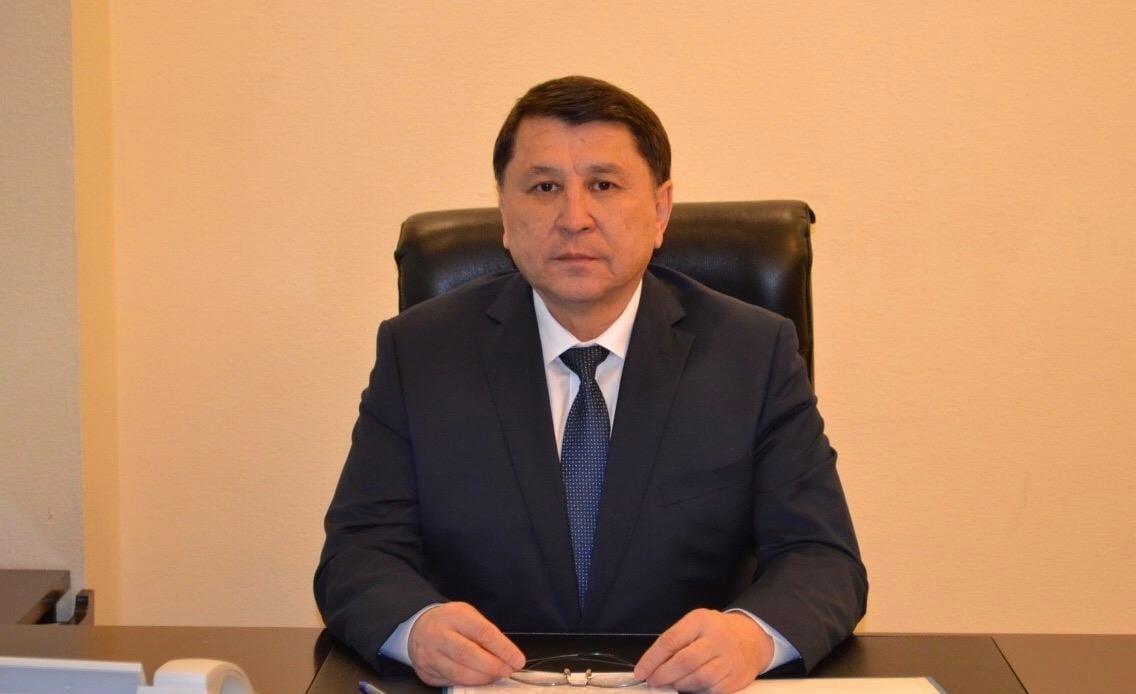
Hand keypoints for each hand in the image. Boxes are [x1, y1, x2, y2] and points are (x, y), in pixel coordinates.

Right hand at [407, 602, 524, 685]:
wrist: (417, 628)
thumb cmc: (451, 622)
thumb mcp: (469, 616)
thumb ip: (486, 634)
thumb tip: (508, 656)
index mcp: (454, 616)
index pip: (482, 633)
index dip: (503, 649)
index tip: (518, 660)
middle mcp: (439, 635)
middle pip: (468, 655)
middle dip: (493, 667)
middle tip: (508, 671)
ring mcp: (429, 655)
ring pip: (459, 673)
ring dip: (482, 678)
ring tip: (496, 676)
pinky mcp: (426, 672)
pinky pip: (450, 682)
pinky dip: (469, 683)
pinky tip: (479, 680)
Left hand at [634, 609, 771, 693]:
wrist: (751, 638)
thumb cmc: (715, 632)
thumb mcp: (695, 625)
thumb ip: (675, 641)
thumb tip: (651, 666)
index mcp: (701, 621)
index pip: (670, 641)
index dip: (652, 659)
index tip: (641, 672)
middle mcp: (717, 638)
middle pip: (685, 661)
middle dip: (663, 675)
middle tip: (653, 681)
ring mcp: (729, 659)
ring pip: (698, 679)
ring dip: (679, 685)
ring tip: (671, 683)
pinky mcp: (736, 678)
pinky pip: (711, 690)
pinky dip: (696, 691)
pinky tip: (690, 686)